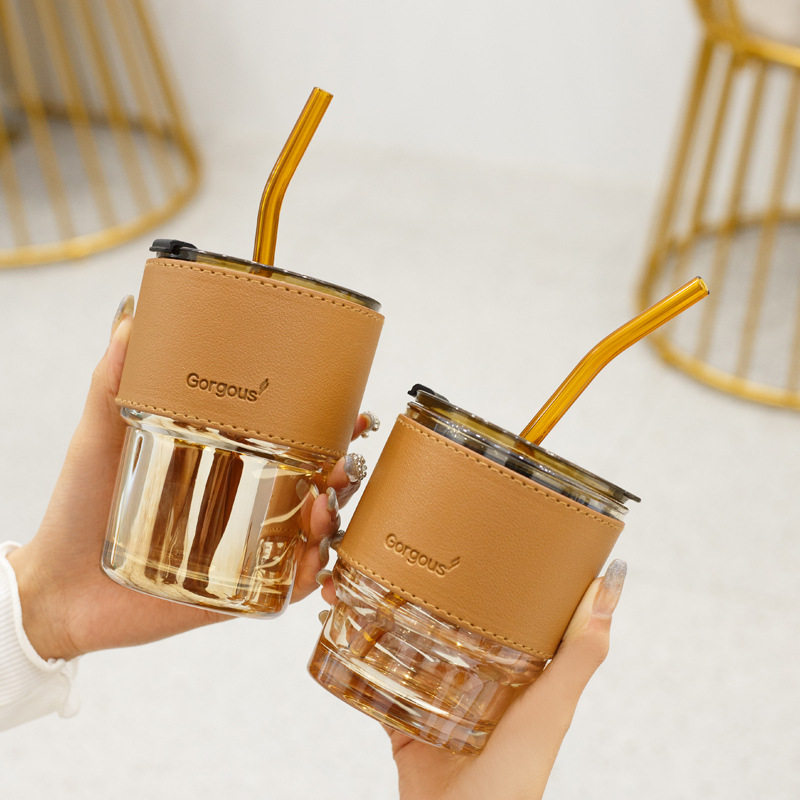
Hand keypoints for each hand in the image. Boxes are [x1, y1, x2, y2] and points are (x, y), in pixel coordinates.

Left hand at [7, 296, 375, 660]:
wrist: (56, 586)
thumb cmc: (75, 508)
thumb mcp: (98, 437)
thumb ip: (111, 380)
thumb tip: (129, 317)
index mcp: (223, 464)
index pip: (289, 441)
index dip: (328, 430)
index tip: (351, 416)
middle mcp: (242, 504)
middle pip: (313, 486)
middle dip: (340, 474)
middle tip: (338, 465)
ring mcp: (242, 549)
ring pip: (310, 534)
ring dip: (331, 521)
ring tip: (322, 509)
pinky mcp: (236, 593)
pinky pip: (288, 586)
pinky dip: (311, 576)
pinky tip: (311, 561)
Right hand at [320, 559, 625, 799]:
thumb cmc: (516, 779)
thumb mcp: (551, 707)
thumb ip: (579, 653)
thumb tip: (611, 584)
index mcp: (515, 670)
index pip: (506, 606)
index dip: (492, 569)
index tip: (474, 526)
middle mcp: (477, 678)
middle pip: (449, 620)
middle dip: (425, 585)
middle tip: (401, 544)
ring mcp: (439, 699)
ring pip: (410, 644)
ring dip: (387, 613)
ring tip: (361, 575)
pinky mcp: (406, 722)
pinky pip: (380, 681)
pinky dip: (361, 655)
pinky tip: (343, 623)